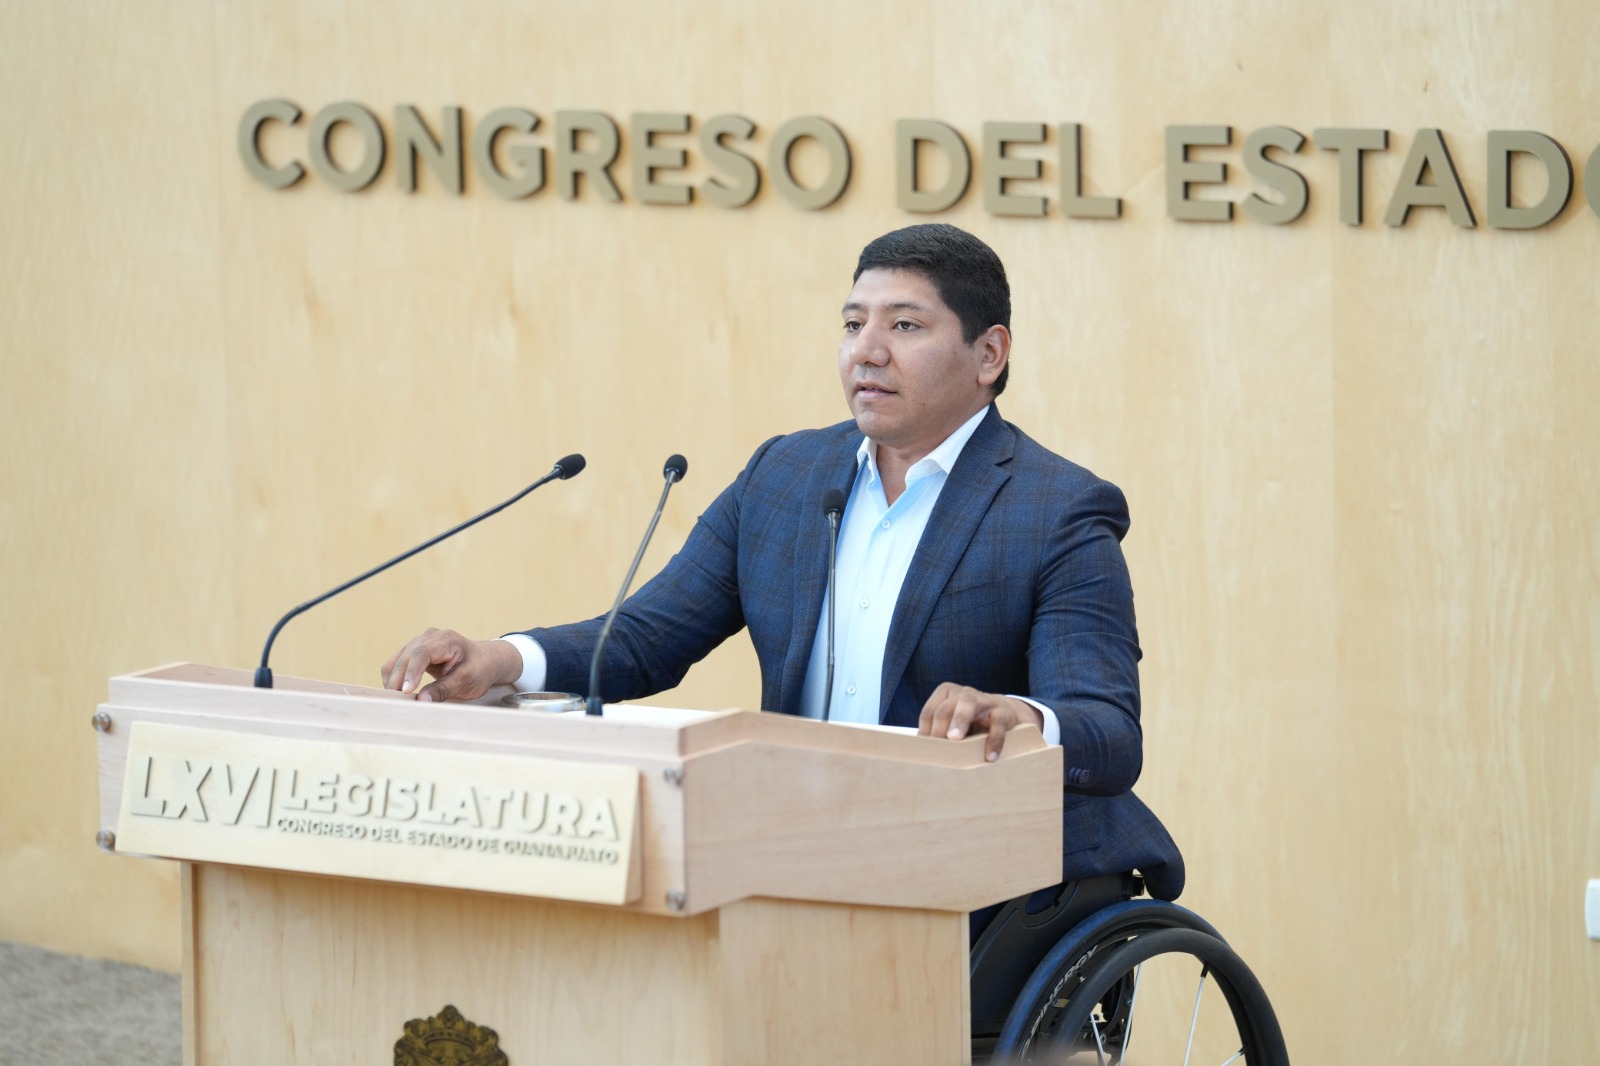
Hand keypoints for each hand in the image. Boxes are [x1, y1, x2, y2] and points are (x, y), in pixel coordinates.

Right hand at [380, 628, 521, 702]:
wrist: (485, 661)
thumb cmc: (479, 669)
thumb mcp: (466, 682)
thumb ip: (443, 690)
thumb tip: (421, 701)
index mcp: (446, 640)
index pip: (422, 653)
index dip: (412, 672)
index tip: (407, 692)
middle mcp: (429, 637)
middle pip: (406, 657)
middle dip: (398, 680)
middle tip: (396, 703)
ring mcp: (419, 642)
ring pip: (396, 661)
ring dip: (393, 680)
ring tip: (396, 701)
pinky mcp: (413, 651)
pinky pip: (396, 664)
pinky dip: (394, 678)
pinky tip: (398, 693)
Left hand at [918, 683, 1044, 761]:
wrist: (1007, 716)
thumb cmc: (972, 724)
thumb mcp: (954, 725)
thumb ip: (941, 734)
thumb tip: (926, 756)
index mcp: (946, 694)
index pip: (929, 713)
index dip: (926, 732)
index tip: (925, 752)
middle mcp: (963, 693)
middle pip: (944, 709)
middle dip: (938, 730)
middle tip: (936, 750)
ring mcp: (983, 700)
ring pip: (967, 705)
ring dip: (959, 722)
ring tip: (954, 739)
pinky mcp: (1003, 712)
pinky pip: (997, 724)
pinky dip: (994, 741)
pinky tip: (990, 757)